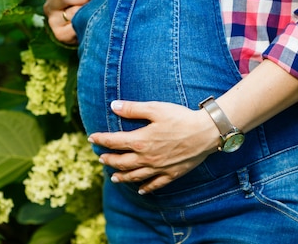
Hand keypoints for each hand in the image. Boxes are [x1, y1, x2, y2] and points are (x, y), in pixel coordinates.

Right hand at [42, 0, 98, 43]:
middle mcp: (49, 5)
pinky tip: (87, 22)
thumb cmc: (86, 4)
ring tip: (91, 11)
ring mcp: (52, 20)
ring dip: (85, 11)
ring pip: (73, 12)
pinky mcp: (59, 34)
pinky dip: (84, 22)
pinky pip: (75, 26)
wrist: (86, 28)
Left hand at [88, 100, 218, 194]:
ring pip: (135, 176)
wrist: (205, 132)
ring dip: (122, 176)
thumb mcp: (155, 108)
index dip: (101, 140)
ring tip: (113, 177)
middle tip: (101, 158)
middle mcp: (146, 158)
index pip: (114, 142)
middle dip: (109, 160)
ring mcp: (159, 168)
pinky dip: (146, 188)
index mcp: (140, 140)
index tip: (92, 138)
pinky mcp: (171, 174)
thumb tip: (113, 106)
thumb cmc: (181, 117)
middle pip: (122, 162)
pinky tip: (141, 190)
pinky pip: (155, 184)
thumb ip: (133, 109)